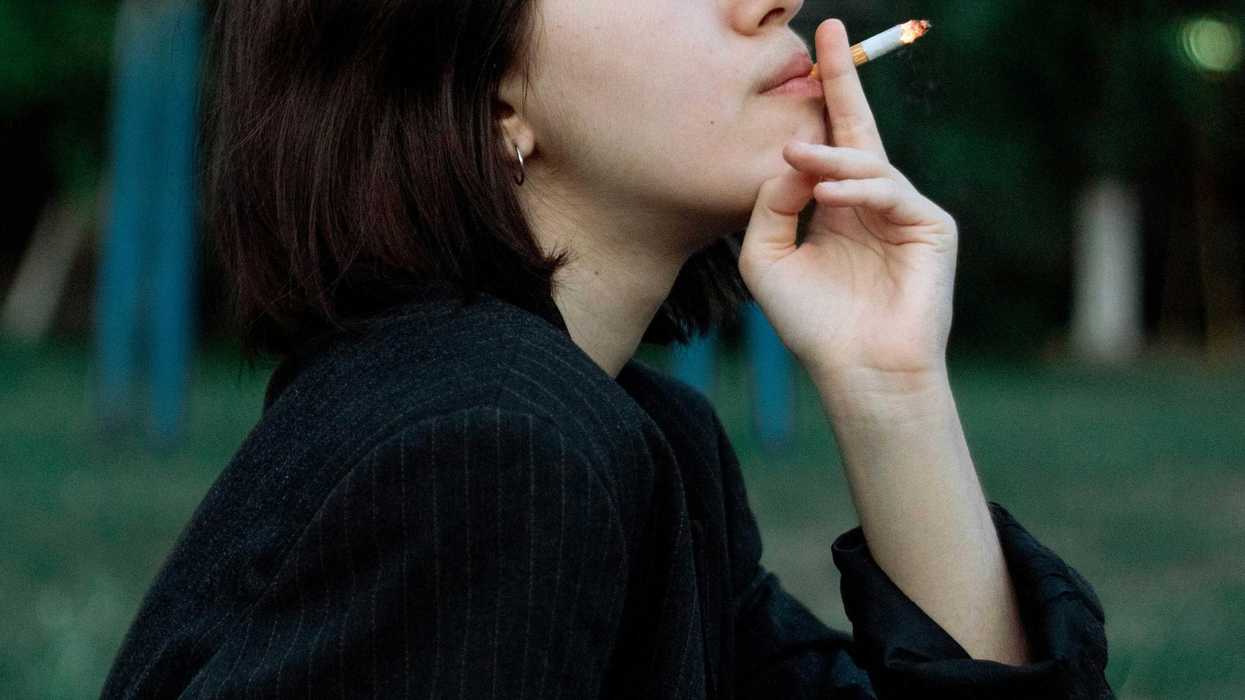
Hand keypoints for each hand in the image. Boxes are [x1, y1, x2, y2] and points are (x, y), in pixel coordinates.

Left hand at [738, 19, 957, 384]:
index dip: (824, 96)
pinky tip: (827, 198)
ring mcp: (905, 213)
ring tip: (794, 158)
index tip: (815, 47)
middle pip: (859, 130)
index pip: (829, 142)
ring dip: (829, 157)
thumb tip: (792, 157)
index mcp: (836, 207)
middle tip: (827, 36)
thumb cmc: (812, 323)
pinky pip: (891, 192)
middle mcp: (871, 203)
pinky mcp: (933, 227)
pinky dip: (858, 191)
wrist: (856, 371)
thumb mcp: (767, 259)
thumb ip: (769, 205)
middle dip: (843, 81)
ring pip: (867, 163)